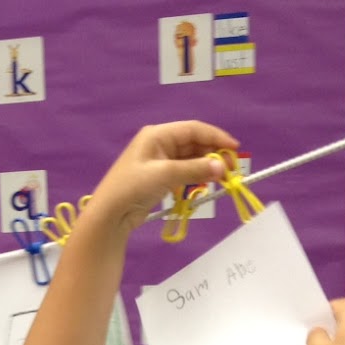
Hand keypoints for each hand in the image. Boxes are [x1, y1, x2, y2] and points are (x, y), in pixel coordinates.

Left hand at [84, 121, 239, 236]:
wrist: (110, 214)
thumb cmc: (133, 187)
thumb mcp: (166, 175)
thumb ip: (195, 169)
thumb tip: (222, 167)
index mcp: (157, 135)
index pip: (193, 129)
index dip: (216, 137)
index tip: (234, 149)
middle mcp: (159, 144)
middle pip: (193, 144)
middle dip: (212, 154)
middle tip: (230, 170)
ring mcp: (159, 161)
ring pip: (190, 159)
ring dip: (206, 167)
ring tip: (221, 178)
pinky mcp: (159, 177)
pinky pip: (184, 172)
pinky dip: (195, 176)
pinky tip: (204, 184)